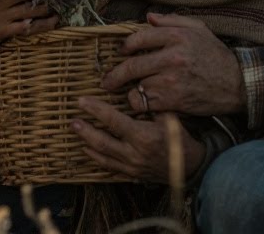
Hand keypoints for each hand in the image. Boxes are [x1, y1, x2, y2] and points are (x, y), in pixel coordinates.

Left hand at [70, 97, 203, 183]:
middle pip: (102, 142)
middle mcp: (134, 153)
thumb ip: (152, 104)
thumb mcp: (170, 117)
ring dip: (87, 143)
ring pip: (102, 156)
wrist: (190, 166)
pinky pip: (109, 167)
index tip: (82, 101)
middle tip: (73, 120)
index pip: (113, 121)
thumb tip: (135, 89)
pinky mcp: (131, 174)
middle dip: (86, 130)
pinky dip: (96, 158)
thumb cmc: (179, 137)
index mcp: (143, 136)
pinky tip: (87, 149)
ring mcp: (131, 166)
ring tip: (76, 131)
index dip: (96, 110)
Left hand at [101, 13, 244, 116]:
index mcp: (177, 36)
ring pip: (137, 85)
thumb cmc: (216, 56)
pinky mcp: (174, 100)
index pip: (139, 38)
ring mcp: (172, 79)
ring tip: (133, 92)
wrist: (237, 84)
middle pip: (131, 65)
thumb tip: (149, 18)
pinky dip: (141, 104)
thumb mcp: (199, 29)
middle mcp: (172, 56)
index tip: (122, 52)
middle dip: (115, 75)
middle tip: (107, 82)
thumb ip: (173, 20)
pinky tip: (145, 102)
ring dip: (132, 90)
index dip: (126, 46)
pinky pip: (145, 102)